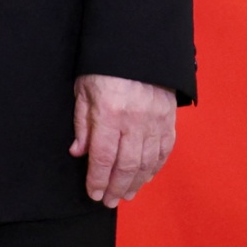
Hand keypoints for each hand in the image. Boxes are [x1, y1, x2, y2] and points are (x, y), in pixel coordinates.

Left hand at [70, 73, 175, 207]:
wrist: (137, 45)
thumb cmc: (105, 66)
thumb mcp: (84, 88)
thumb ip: (82, 122)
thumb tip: (78, 152)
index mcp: (109, 112)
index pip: (102, 156)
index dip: (97, 179)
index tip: (93, 193)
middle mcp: (134, 121)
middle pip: (126, 165)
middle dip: (115, 188)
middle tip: (108, 201)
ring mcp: (155, 121)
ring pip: (146, 163)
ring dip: (136, 183)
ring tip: (125, 195)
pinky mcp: (168, 120)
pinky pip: (163, 151)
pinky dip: (154, 168)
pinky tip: (145, 177)